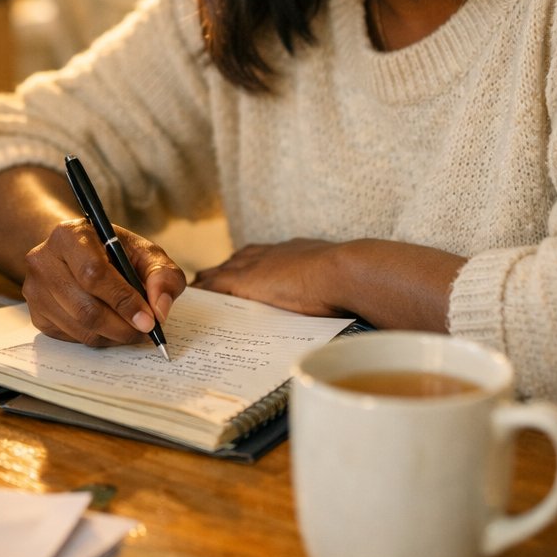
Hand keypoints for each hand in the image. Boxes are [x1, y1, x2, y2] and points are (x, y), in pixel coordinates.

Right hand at [21, 219, 186, 346]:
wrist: (76, 252)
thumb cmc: (113, 251)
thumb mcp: (144, 251)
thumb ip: (162, 274)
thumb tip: (160, 309)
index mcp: (69, 235)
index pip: (93, 274)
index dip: (123, 301)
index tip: (149, 320)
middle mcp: (43, 260)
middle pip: (85, 308)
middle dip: (122, 326)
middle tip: (145, 330)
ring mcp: (35, 289)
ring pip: (79, 327)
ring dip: (112, 336)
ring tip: (131, 328)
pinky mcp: (36, 313)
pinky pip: (70, 337)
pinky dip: (97, 338)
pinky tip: (109, 326)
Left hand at [195, 236, 461, 331]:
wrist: (351, 271)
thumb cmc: (359, 278)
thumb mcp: (344, 278)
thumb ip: (340, 286)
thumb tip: (364, 298)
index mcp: (295, 251)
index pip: (263, 256)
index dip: (248, 266)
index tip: (237, 274)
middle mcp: (272, 254)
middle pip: (236, 261)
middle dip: (221, 274)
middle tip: (206, 286)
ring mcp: (257, 267)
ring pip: (220, 273)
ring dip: (208, 286)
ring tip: (195, 298)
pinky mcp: (246, 282)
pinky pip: (214, 288)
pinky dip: (203, 296)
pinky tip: (192, 304)